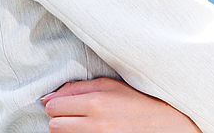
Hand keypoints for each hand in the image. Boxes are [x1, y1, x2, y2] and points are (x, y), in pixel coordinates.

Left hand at [40, 77, 201, 131]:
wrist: (166, 125)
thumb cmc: (136, 101)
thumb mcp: (109, 85)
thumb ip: (76, 88)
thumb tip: (46, 98)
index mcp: (96, 103)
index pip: (54, 107)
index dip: (57, 105)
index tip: (66, 105)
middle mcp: (96, 125)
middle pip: (55, 126)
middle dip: (60, 119)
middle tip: (74, 116)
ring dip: (68, 131)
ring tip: (84, 124)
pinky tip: (90, 132)